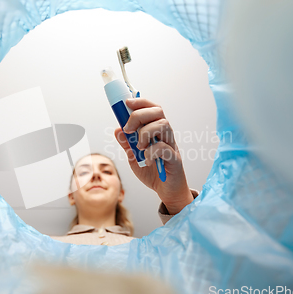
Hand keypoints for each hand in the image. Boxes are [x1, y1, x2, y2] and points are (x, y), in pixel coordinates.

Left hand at [114, 98, 193, 214]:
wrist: (166, 190)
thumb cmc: (152, 171)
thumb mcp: (134, 156)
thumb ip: (126, 143)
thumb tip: (118, 130)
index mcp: (156, 131)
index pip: (152, 108)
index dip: (140, 102)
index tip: (126, 103)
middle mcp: (166, 135)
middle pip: (158, 112)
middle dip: (139, 116)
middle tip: (128, 129)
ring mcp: (171, 145)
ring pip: (163, 125)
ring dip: (145, 133)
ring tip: (139, 147)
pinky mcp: (174, 159)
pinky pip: (164, 148)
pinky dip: (151, 152)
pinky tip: (147, 160)